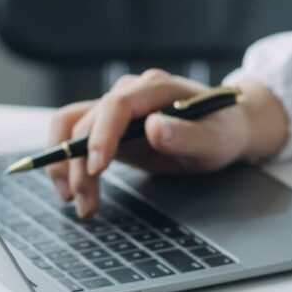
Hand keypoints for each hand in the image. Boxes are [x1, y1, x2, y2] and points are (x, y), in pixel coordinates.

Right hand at [47, 69, 288, 217]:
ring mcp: (118, 108)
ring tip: (74, 200)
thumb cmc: (224, 132)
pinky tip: (73, 188)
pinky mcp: (111, 126)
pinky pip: (76, 138)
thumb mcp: (215, 141)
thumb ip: (187, 135)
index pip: (118, 105)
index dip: (102, 135)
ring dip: (64, 164)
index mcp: (157, 88)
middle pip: (89, 121)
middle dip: (80, 164)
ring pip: (73, 128)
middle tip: (84, 203)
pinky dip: (68, 162)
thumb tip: (155, 127)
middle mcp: (131, 92)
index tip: (96, 168)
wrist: (227, 129)